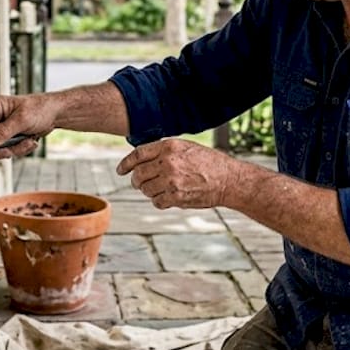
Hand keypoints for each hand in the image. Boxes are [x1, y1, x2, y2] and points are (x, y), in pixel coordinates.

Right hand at [0, 94, 56, 158]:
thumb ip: (4, 131)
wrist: (55, 114)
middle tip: (13, 149)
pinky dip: (20, 149)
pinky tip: (31, 141)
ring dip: (15, 149)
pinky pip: (8, 150)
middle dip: (2, 148)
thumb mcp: (23, 119)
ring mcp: (2, 129)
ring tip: (28, 141)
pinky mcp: (9, 138)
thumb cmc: (40, 109)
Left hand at [116, 139, 248, 209]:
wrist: (229, 180)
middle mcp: (168, 162)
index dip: (125, 163)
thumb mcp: (186, 148)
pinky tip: (169, 197)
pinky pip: (157, 202)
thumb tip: (141, 159)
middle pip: (138, 174)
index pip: (137, 155)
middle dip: (137, 181)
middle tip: (140, 184)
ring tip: (161, 189)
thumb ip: (164, 151)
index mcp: (169, 147)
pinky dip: (160, 201)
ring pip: (145, 190)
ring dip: (149, 192)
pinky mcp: (176, 197)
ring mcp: (171, 181)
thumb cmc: (209, 162)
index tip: (120, 170)